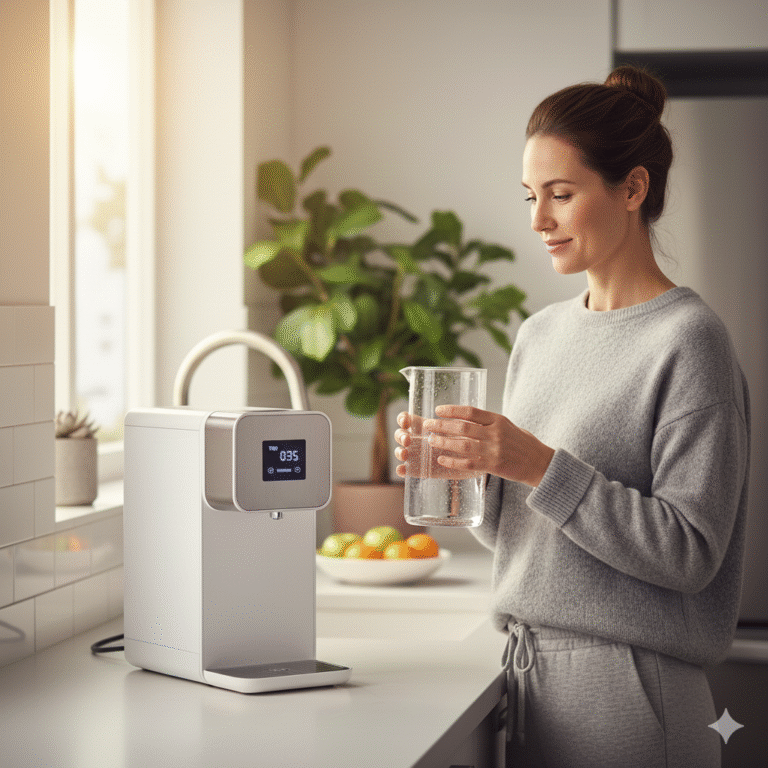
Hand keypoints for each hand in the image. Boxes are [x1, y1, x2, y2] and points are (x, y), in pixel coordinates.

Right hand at [393, 411, 478, 479]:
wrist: (475, 459)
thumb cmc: (467, 439)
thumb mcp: (459, 428)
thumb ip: (450, 424)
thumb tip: (444, 422)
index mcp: (423, 426)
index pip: (405, 419)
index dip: (402, 419)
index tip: (406, 422)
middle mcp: (417, 439)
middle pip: (399, 435)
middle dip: (400, 435)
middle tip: (408, 440)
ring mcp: (417, 455)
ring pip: (400, 451)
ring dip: (398, 451)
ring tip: (405, 453)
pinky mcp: (420, 470)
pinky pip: (406, 470)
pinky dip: (401, 469)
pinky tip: (402, 469)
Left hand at [397, 405, 553, 487]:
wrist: (540, 462)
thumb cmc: (522, 443)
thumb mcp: (507, 426)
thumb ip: (488, 422)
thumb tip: (465, 418)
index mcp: (498, 420)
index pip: (470, 411)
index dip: (451, 410)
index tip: (438, 410)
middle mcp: (495, 433)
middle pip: (462, 427)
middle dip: (442, 426)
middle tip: (428, 425)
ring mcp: (494, 450)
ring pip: (463, 445)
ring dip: (444, 442)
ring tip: (431, 441)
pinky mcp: (494, 465)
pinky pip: (469, 463)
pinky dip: (453, 461)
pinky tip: (442, 459)